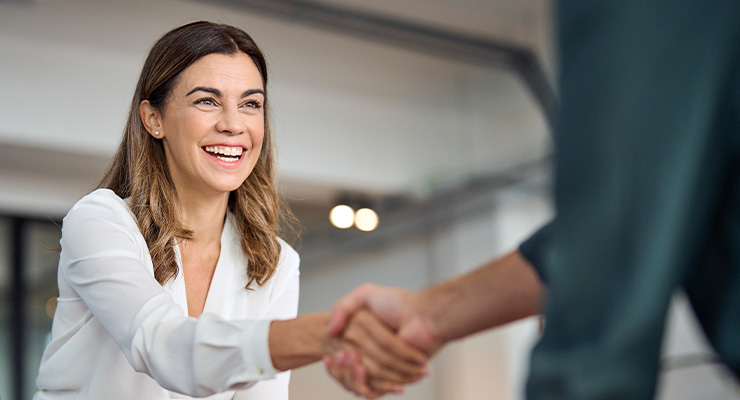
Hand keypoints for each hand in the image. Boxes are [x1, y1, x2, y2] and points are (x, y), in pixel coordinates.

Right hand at [325, 284, 443, 397]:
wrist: (423, 316)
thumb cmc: (398, 303)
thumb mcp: (364, 295)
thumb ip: (342, 307)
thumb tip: (330, 331)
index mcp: (363, 341)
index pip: (340, 360)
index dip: (334, 363)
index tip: (330, 356)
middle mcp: (372, 356)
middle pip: (347, 374)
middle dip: (341, 369)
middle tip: (339, 356)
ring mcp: (383, 368)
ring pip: (358, 384)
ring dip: (350, 376)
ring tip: (352, 359)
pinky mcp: (394, 378)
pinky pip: (374, 389)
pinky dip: (364, 383)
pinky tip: (360, 368)